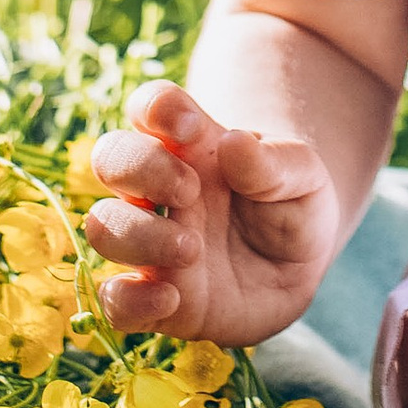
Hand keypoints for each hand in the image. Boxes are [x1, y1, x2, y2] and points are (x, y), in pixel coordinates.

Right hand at [83, 80, 340, 346]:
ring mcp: (153, 246)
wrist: (300, 273)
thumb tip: (233, 142)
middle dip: (139, 168)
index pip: (151, 106)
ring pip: (103, 227)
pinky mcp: (154, 299)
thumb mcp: (304, 178)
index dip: (155, 106)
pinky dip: (126, 300)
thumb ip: (276, 162)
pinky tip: (171, 299)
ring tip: (191, 249)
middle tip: (190, 191)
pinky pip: (113, 301)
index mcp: (194, 148)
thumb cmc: (294, 209)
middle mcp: (161, 192)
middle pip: (111, 157)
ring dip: (136, 235)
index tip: (189, 127)